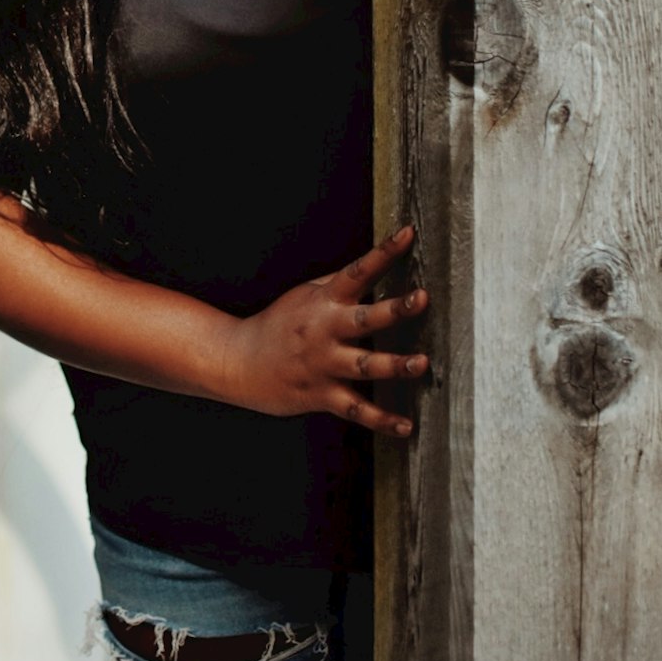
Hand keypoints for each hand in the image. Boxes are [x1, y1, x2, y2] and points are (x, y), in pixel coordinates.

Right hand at [223, 224, 428, 434]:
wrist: (239, 362)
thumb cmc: (279, 324)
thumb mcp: (305, 295)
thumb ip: (339, 284)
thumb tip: (373, 264)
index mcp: (324, 301)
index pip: (358, 270)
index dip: (384, 252)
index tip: (408, 234)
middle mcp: (325, 330)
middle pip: (364, 318)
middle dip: (394, 310)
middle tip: (421, 299)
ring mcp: (324, 364)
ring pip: (364, 365)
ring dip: (394, 365)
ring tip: (422, 363)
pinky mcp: (322, 395)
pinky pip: (355, 410)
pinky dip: (381, 420)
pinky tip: (406, 426)